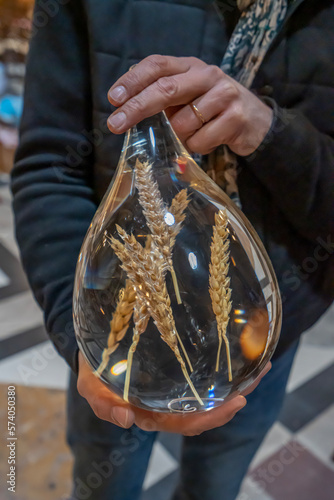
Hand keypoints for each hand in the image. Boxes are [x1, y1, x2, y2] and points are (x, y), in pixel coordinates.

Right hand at [77, 351, 270, 435]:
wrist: (98, 347)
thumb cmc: (96, 368)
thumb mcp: (91, 384)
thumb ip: (102, 403)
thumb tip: (125, 419)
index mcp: (151, 412)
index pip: (185, 422)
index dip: (211, 418)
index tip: (236, 402)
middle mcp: (167, 404)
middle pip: (205, 410)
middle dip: (233, 399)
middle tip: (256, 379)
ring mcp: (174, 387)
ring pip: (208, 392)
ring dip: (236, 382)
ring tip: (261, 364)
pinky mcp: (179, 368)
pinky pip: (204, 373)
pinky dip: (225, 366)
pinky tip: (241, 350)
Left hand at [107, 55, 272, 156]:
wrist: (256, 123)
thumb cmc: (213, 111)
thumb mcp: (189, 97)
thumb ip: (164, 97)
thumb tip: (125, 105)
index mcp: (191, 66)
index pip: (157, 65)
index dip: (133, 80)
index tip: (113, 98)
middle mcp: (208, 75)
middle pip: (166, 89)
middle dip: (136, 108)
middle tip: (115, 124)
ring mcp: (225, 94)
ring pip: (183, 123)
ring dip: (179, 137)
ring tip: (192, 135)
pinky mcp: (236, 118)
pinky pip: (200, 141)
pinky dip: (196, 148)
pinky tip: (207, 142)